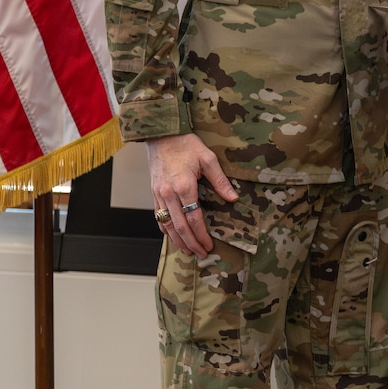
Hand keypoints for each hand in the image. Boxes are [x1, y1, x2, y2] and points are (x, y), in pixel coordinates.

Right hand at [147, 132, 237, 257]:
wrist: (161, 134)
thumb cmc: (186, 144)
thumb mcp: (208, 158)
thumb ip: (220, 180)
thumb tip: (233, 198)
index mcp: (184, 187)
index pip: (193, 219)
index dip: (201, 235)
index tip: (209, 246)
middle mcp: (169, 194)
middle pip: (179, 226)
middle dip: (191, 243)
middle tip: (201, 254)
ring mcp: (159, 194)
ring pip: (167, 224)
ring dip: (178, 240)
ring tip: (188, 251)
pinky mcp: (153, 192)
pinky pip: (158, 216)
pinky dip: (165, 229)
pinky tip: (172, 236)